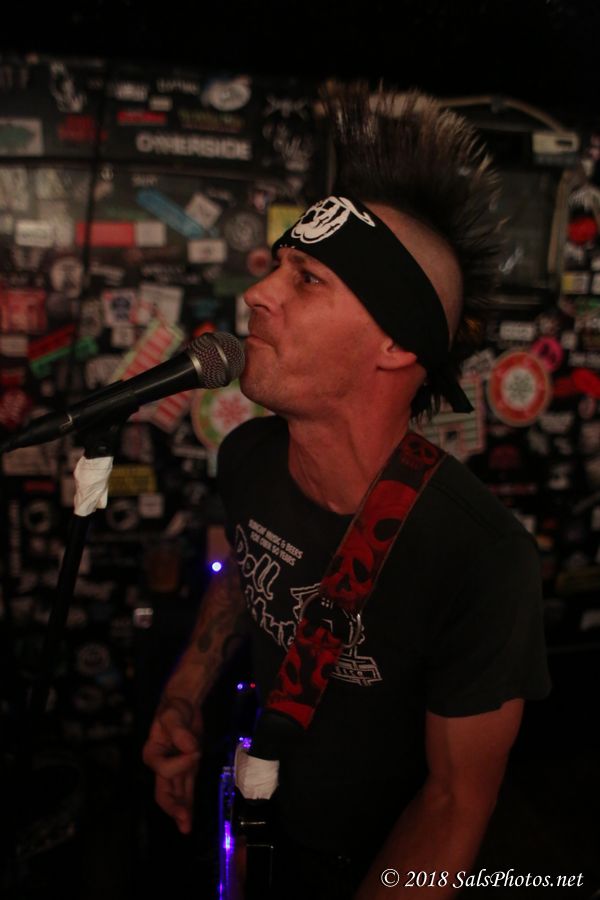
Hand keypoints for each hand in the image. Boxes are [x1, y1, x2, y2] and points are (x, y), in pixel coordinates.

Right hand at [142, 696, 202, 833]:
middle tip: (183, 820)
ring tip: (185, 828)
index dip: (181, 763)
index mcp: (152, 753)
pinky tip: (189, 816)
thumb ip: (179, 731)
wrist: (183, 704)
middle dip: (173, 807)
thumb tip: (190, 748)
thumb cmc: (173, 709)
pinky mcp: (187, 768)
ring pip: (175, 794)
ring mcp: (175, 768)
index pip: (164, 768)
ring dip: (181, 810)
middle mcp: (161, 764)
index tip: (196, 750)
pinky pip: (186, 788)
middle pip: (163, 791)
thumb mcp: (173, 715)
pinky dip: (188, 802)